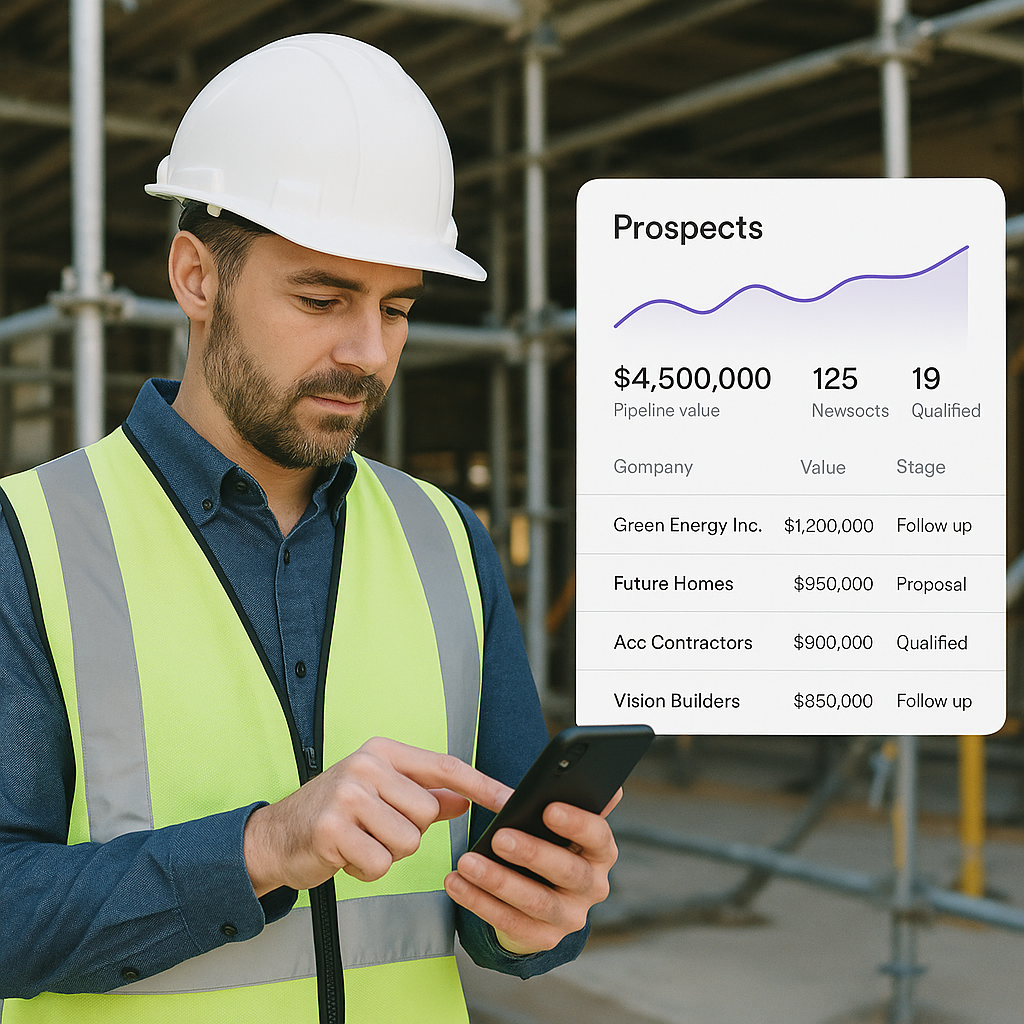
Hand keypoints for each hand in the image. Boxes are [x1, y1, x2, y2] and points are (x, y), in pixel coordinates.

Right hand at [243, 737, 511, 896]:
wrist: (275, 836)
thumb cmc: (336, 813)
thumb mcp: (380, 792)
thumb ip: (424, 793)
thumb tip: (464, 798)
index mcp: (383, 752)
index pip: (445, 766)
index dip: (482, 785)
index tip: (512, 800)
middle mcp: (366, 766)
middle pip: (427, 814)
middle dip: (408, 832)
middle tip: (375, 829)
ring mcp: (348, 797)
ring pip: (407, 842)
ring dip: (387, 853)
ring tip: (359, 841)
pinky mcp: (332, 830)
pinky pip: (380, 864)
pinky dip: (367, 870)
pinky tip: (345, 856)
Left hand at [443, 789, 622, 954]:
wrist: (537, 896)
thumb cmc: (545, 844)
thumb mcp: (554, 825)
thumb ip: (557, 802)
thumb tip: (570, 779)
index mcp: (600, 851)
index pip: (598, 835)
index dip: (577, 823)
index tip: (549, 808)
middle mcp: (593, 886)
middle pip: (567, 871)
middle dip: (532, 853)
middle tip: (499, 837)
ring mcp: (570, 916)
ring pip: (535, 901)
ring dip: (498, 881)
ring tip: (466, 861)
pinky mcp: (543, 938)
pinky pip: (509, 923)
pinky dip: (479, 902)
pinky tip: (456, 883)